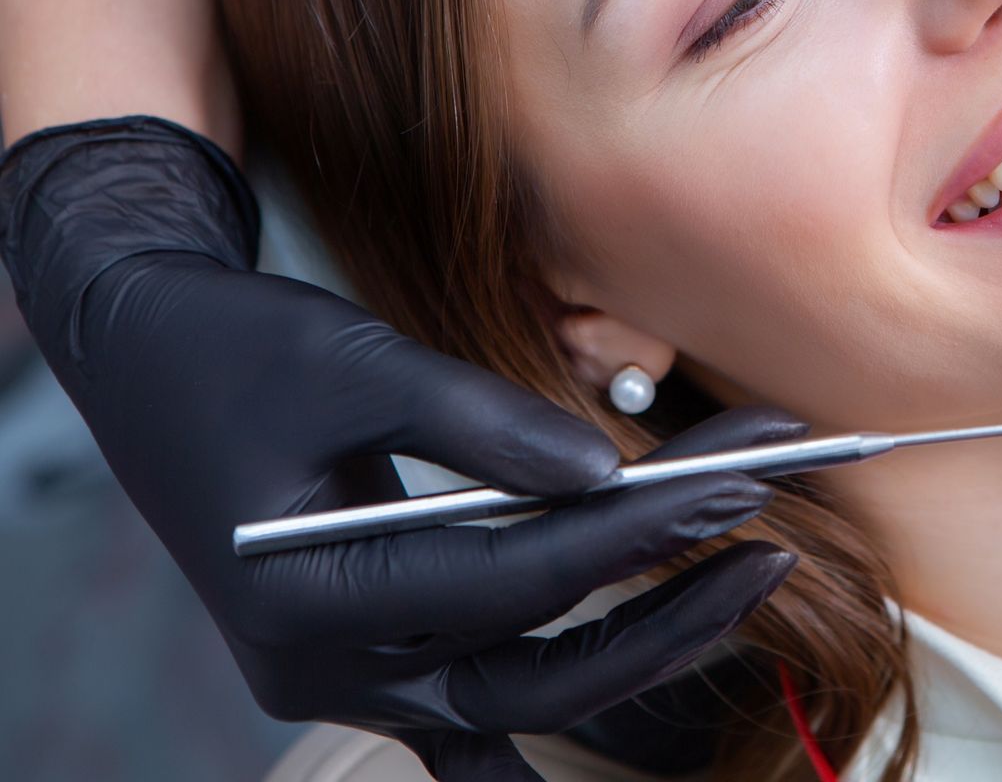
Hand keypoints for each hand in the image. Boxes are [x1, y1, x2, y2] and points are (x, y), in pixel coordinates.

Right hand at [0, 118, 802, 779]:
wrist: (147, 357)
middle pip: (533, 671)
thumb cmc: (240, 348)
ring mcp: (343, 678)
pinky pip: (467, 732)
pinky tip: (642, 726)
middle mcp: (324, 665)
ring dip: (636, 654)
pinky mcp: (365, 660)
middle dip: (665, 613)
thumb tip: (605, 471)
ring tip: (744, 587)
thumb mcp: (357, 360)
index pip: (513, 577)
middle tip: (773, 546)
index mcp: (308, 593)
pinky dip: (543, 733)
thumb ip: (480, 421)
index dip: (636, 533)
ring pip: (518, 704)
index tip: (741, 479)